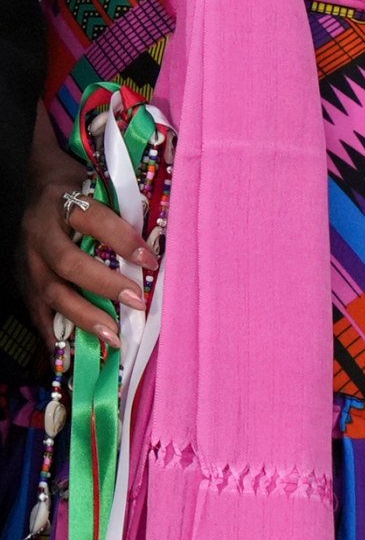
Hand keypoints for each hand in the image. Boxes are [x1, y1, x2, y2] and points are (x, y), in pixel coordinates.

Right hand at [23, 114, 143, 348]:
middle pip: (69, 263)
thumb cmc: (84, 185)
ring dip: (83, 316)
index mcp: (64, 201)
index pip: (94, 220)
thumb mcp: (102, 184)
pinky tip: (70, 354)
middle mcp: (40, 233)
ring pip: (51, 291)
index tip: (151, 260)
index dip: (122, 239)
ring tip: (113, 335)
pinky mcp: (22, 281)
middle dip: (105, 285)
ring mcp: (27, 260)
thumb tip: (168, 229)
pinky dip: (52, 335)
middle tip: (137, 301)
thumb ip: (128, 204)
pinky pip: (36, 312)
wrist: (39, 184)